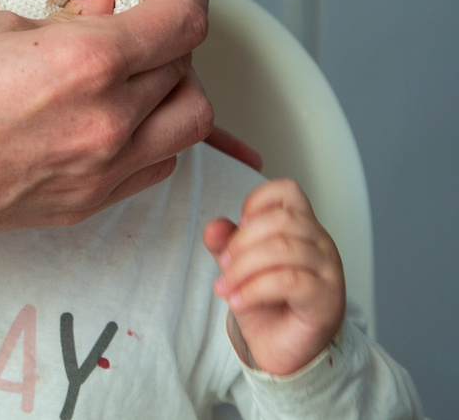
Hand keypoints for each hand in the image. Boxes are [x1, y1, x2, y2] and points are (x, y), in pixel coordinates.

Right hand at [0, 0, 212, 251]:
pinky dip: (150, 136)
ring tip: (133, 74)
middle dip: (174, 42)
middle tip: (145, 27)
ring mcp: (97, 173)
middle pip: (189, 73)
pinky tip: (112, 118)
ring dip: (170, 92)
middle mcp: (104, 122)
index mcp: (84, 63)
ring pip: (185, 125)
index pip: (182, 21)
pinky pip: (153, 166)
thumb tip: (107, 15)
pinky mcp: (82, 205)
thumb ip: (67, 23)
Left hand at [203, 179, 346, 375]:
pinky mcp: (327, 298)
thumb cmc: (267, 304)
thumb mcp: (239, 267)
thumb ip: (226, 243)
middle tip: (223, 266)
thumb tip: (213, 226)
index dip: (256, 202)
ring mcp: (328, 270)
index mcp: (302, 227)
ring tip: (225, 287)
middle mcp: (320, 243)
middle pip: (280, 220)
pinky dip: (254, 289)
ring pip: (283, 249)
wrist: (284, 350)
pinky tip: (238, 301)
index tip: (238, 230)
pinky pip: (289, 281)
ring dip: (243, 268)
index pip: (287, 190)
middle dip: (241, 242)